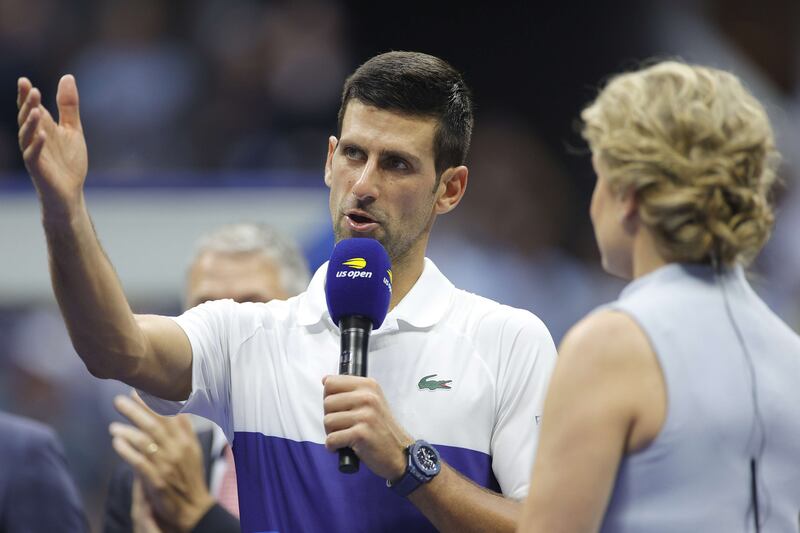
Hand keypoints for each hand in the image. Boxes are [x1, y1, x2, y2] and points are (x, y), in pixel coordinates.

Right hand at [17, 75, 87, 208]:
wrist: (70, 192)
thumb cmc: (69, 161)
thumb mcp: (72, 129)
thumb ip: (68, 106)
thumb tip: (66, 76)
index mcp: (42, 127)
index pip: (31, 108)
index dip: (25, 96)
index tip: (24, 81)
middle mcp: (34, 138)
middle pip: (26, 119)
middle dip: (27, 105)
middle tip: (31, 90)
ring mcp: (34, 153)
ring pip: (26, 136)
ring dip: (30, 123)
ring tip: (35, 110)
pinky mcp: (38, 169)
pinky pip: (33, 155)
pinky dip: (37, 145)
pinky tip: (42, 135)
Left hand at [110, 393, 214, 532]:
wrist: (193, 507)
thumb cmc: (190, 476)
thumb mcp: (193, 450)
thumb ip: (184, 429)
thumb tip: (177, 406)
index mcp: (187, 440)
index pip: (170, 415)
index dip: (154, 402)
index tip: (140, 391)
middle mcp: (177, 450)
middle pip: (154, 425)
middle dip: (135, 411)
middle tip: (119, 401)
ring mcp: (167, 465)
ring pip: (144, 441)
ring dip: (127, 431)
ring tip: (113, 426)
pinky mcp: (156, 480)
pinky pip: (138, 462)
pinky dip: (126, 450)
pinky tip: (116, 442)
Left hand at [322, 375, 413, 480]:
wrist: (399, 452)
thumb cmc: (381, 428)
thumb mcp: (371, 400)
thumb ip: (350, 390)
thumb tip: (325, 380)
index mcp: (368, 385)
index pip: (331, 383)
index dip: (329, 397)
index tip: (339, 408)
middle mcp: (368, 397)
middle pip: (327, 402)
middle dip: (330, 417)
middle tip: (344, 426)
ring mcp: (366, 415)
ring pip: (328, 421)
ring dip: (332, 433)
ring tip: (346, 436)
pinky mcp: (361, 434)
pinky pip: (332, 439)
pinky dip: (333, 446)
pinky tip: (344, 447)